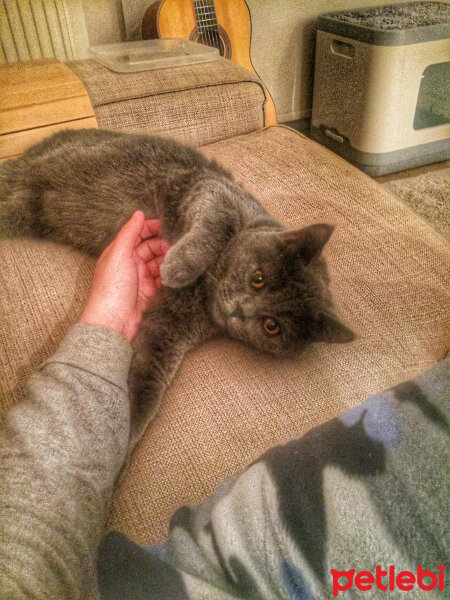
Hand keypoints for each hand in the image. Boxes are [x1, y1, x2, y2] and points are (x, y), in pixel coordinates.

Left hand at [79, 211, 169, 341]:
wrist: (113, 320)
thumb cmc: (112, 286)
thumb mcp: (119, 253)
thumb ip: (129, 232)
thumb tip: (139, 213)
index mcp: (119, 252)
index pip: (137, 234)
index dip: (150, 228)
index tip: (165, 225)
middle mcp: (130, 263)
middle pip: (150, 248)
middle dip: (162, 245)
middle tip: (173, 247)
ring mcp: (140, 278)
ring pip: (159, 263)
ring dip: (167, 260)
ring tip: (175, 261)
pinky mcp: (149, 292)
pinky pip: (163, 279)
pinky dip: (169, 275)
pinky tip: (174, 273)